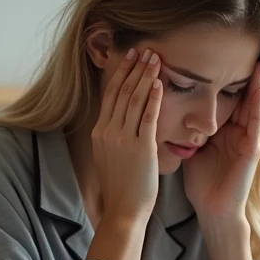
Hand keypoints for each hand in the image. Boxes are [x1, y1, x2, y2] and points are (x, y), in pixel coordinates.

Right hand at [92, 48, 163, 226]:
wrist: (123, 211)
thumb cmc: (122, 187)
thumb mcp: (111, 156)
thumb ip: (115, 136)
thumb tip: (123, 121)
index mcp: (100, 132)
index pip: (110, 95)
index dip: (121, 73)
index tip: (130, 57)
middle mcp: (108, 132)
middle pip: (121, 92)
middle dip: (135, 68)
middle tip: (146, 49)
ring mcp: (123, 140)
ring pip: (134, 100)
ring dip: (145, 76)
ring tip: (155, 58)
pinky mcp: (140, 149)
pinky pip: (147, 117)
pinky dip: (153, 98)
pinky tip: (159, 83)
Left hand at [184, 61, 259, 223]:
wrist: (213, 210)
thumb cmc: (202, 184)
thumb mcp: (192, 150)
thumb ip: (186, 131)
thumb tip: (163, 113)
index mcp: (222, 132)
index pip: (223, 101)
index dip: (221, 81)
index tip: (216, 60)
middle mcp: (237, 133)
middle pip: (240, 99)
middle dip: (242, 78)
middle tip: (245, 53)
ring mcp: (246, 140)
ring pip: (251, 108)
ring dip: (255, 87)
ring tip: (257, 65)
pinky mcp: (252, 150)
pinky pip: (256, 125)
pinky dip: (258, 108)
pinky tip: (258, 92)